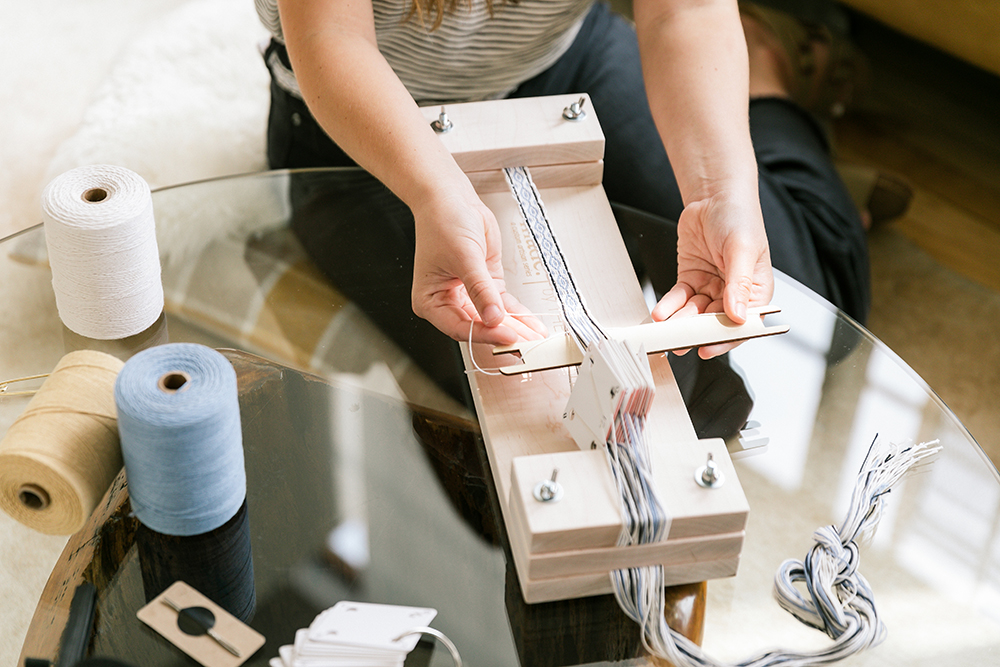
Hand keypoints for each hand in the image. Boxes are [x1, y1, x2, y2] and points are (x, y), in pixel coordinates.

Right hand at [411, 192, 546, 344]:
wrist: (451, 198)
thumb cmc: (443, 222)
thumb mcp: (464, 257)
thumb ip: (481, 289)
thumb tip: (493, 316)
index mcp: (430, 301)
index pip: (460, 327)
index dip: (485, 334)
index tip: (507, 336)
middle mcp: (448, 302)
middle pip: (479, 327)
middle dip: (505, 335)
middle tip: (528, 345)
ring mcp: (469, 295)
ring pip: (494, 319)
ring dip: (515, 328)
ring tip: (535, 338)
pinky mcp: (486, 285)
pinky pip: (503, 305)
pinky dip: (518, 314)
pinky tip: (532, 324)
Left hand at [651, 191, 772, 357]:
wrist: (714, 197)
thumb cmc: (739, 218)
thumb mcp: (742, 250)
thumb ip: (739, 284)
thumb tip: (738, 314)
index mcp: (756, 291)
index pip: (743, 324)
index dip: (725, 340)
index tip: (708, 349)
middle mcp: (733, 294)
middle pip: (715, 322)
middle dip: (696, 332)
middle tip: (679, 341)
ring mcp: (711, 288)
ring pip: (694, 313)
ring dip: (680, 321)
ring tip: (666, 327)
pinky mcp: (691, 279)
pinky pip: (679, 298)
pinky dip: (669, 306)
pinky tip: (661, 312)